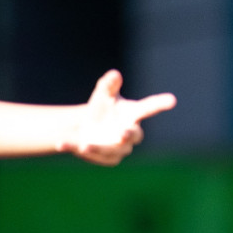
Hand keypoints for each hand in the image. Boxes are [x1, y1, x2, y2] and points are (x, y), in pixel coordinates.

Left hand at [60, 71, 177, 165]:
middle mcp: (129, 134)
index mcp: (133, 115)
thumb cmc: (102, 109)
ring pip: (110, 150)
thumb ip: (109, 85)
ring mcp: (118, 149)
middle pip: (134, 136)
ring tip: (85, 144)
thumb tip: (115, 74)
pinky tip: (60, 143)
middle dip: (128, 136)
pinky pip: (90, 154)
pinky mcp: (104, 158)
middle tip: (123, 134)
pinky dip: (74, 147)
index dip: (160, 104)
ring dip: (98, 148)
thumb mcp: (103, 94)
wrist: (87, 128)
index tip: (172, 99)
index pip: (148, 108)